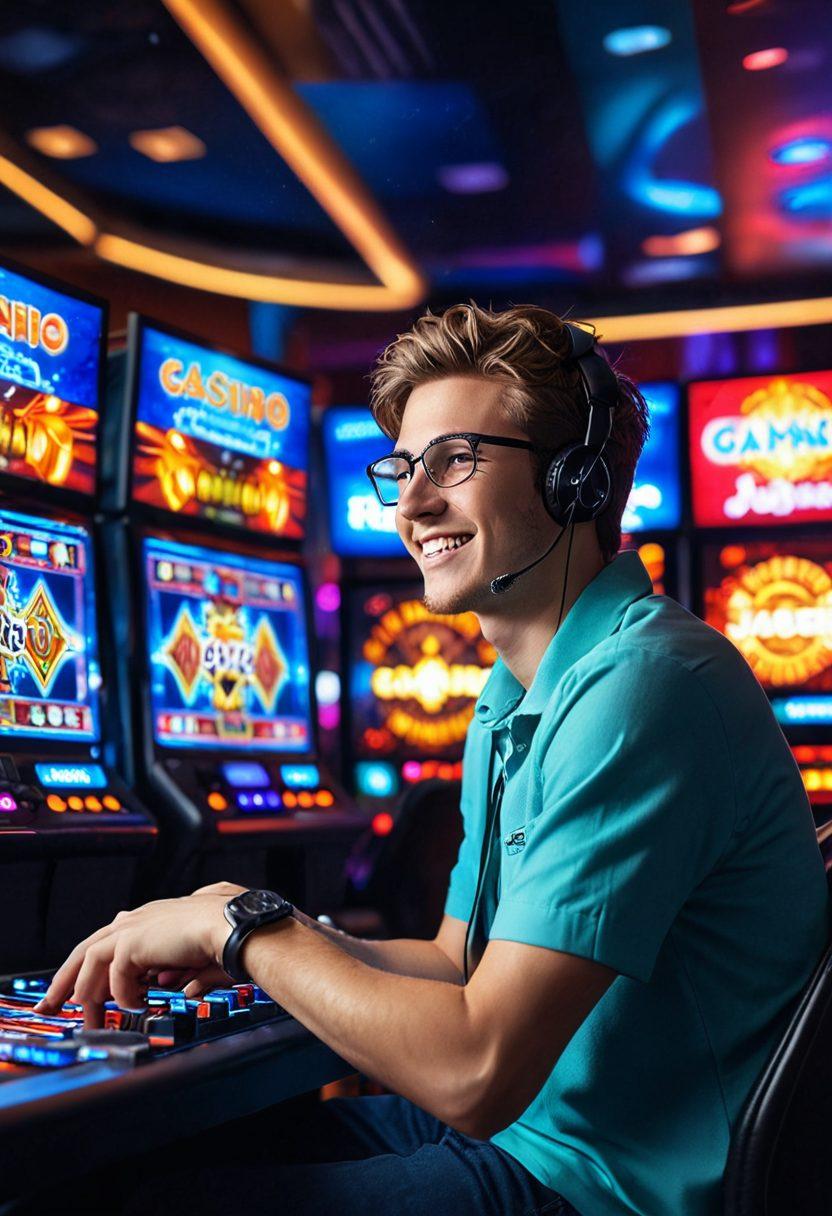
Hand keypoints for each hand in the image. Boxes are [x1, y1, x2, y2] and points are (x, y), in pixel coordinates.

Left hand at [33, 890, 235, 1027]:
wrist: (232, 927)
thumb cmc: (224, 937)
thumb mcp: (198, 955)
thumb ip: (185, 970)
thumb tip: (181, 989)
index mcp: (147, 919)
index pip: (105, 942)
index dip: (87, 967)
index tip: (78, 989)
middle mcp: (134, 920)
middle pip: (85, 951)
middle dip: (64, 981)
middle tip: (49, 1007)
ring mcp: (131, 928)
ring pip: (90, 963)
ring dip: (89, 996)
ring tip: (93, 1021)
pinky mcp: (132, 942)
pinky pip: (113, 978)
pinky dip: (121, 996)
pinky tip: (135, 1006)